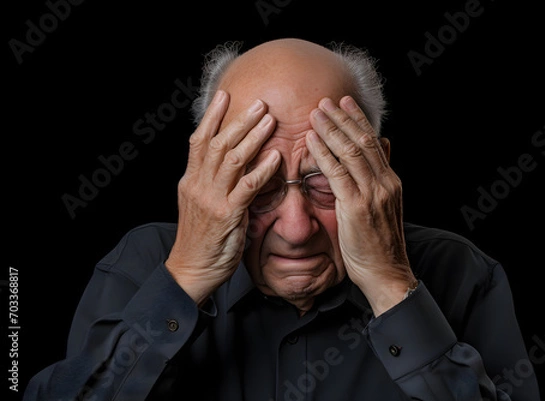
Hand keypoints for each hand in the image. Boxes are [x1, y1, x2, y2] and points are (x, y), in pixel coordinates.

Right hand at [165, 90, 280, 304]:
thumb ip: (210, 182)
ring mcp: (212, 199)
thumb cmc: (200, 238)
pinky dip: (262, 170)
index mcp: (190, 180)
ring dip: (253, 137)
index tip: (224, 95)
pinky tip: (276, 157)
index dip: (212, 116)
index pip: (199, 141)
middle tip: (259, 103)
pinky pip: (247, 187)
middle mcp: (198, 185)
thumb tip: (227, 162)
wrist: (191, 269)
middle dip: (239, 120)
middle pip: (219, 144)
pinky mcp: (227, 215)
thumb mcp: (199, 204)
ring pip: (233, 159)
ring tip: (269, 120)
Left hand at [306, 96, 416, 315]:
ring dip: (331, 130)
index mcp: (391, 182)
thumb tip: (384, 149)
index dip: (358, 120)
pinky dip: (323, 154)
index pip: (374, 143)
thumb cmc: (379, 244)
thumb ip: (382, 178)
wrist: (386, 273)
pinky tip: (311, 141)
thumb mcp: (385, 207)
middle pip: (363, 141)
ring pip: (350, 152)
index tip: (345, 102)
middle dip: (343, 118)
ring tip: (316, 113)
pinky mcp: (356, 207)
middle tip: (326, 100)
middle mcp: (384, 183)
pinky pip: (336, 174)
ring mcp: (372, 194)